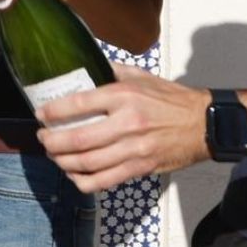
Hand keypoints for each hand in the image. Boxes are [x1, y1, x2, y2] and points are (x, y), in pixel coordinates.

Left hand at [36, 65, 211, 192]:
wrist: (205, 124)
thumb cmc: (171, 99)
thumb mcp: (141, 76)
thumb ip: (110, 71)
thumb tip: (83, 65)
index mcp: (124, 96)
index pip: (79, 104)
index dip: (53, 111)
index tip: (41, 114)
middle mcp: (128, 123)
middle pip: (78, 139)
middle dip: (52, 142)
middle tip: (43, 138)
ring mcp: (134, 149)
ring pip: (87, 163)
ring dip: (63, 162)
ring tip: (54, 155)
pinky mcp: (141, 168)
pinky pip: (104, 181)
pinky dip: (83, 180)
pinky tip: (74, 174)